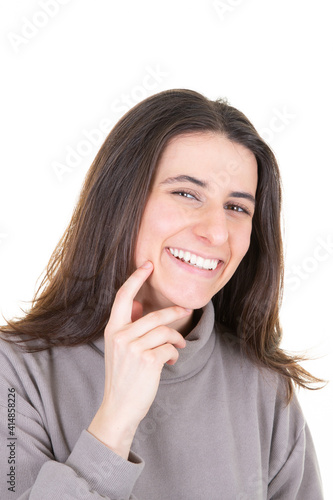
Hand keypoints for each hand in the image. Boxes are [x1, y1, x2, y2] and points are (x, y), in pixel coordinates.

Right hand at [88, 261, 191, 457]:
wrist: (119, 408)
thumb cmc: (122, 377)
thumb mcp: (119, 349)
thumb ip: (128, 327)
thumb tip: (141, 304)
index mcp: (112, 329)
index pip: (123, 297)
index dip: (135, 278)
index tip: (147, 265)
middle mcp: (120, 336)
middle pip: (155, 315)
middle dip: (175, 313)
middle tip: (186, 310)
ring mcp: (133, 349)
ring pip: (165, 331)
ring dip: (177, 338)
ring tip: (179, 345)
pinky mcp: (147, 361)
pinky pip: (169, 348)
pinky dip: (174, 353)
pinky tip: (171, 360)